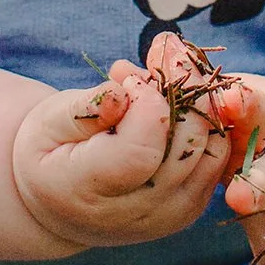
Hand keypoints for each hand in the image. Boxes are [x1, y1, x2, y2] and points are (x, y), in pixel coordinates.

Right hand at [12, 34, 264, 249]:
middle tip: (164, 49)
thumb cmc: (50, 152)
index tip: (129, 79)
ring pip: (212, 148)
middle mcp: (137, 213)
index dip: (146, 105)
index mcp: (89, 193)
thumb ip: (83, 109)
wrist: (62, 202)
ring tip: (171, 67)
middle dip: (182, 86)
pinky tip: (181, 94)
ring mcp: (170, 215)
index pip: (140, 152)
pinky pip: (217, 156)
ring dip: (200, 98)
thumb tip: (121, 92)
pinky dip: (206, 118)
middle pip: (187, 145)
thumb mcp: (47, 124)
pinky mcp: (192, 207)